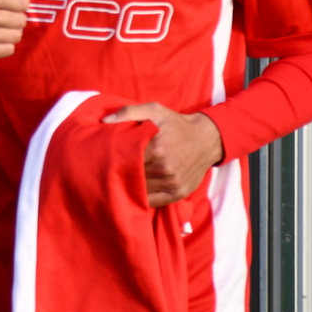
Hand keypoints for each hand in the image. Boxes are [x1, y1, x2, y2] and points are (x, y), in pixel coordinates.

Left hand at [103, 102, 224, 206]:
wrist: (206, 139)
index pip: (125, 159)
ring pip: (141, 190)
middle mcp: (165, 168)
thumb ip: (129, 112)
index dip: (114, 158)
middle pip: (132, 176)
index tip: (106, 157)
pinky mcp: (179, 193)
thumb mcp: (154, 110)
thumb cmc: (176, 124)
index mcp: (156, 148)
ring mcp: (173, 183)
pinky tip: (134, 192)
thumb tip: (105, 121)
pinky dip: (142, 198)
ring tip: (120, 180)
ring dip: (130, 186)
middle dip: (120, 173)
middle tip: (109, 170)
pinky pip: (153, 201)